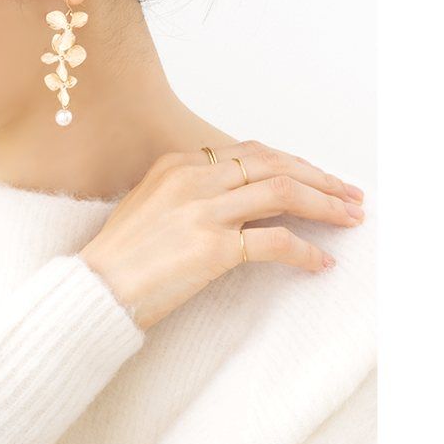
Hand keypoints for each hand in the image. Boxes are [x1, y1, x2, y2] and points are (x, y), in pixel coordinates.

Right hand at [79, 139, 365, 332]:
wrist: (94, 291)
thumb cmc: (118, 258)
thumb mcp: (148, 205)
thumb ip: (190, 193)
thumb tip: (240, 200)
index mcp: (177, 165)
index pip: (252, 152)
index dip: (294, 163)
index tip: (318, 178)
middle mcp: (193, 180)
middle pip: (276, 165)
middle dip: (321, 178)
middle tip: (350, 195)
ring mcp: (204, 212)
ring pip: (284, 192)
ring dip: (325, 206)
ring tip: (349, 220)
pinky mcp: (213, 249)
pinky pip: (276, 242)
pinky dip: (305, 252)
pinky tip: (320, 263)